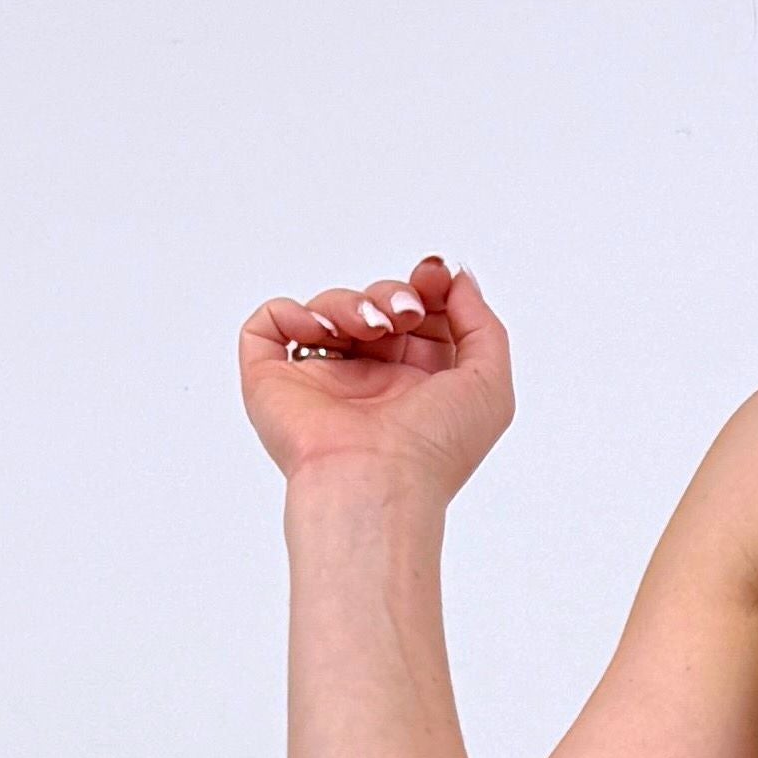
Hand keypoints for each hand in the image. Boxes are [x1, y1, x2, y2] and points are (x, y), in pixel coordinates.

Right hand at [237, 254, 513, 495]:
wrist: (376, 480)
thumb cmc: (434, 448)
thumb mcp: (489, 384)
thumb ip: (482, 325)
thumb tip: (456, 280)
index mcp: (417, 386)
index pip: (417, 319)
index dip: (426, 288)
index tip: (431, 277)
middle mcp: (368, 384)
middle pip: (373, 308)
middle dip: (391, 294)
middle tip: (402, 311)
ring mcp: (320, 382)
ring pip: (327, 310)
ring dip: (351, 302)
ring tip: (370, 329)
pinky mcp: (274, 383)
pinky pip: (268, 326)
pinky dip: (290, 312)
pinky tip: (321, 332)